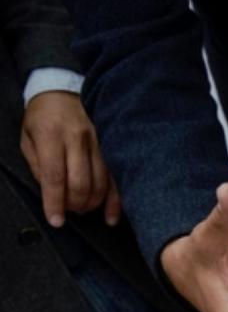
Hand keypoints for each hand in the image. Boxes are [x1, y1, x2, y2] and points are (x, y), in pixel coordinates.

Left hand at [20, 91, 121, 227]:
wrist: (62, 92)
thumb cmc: (42, 118)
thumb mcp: (27, 138)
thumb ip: (37, 166)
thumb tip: (52, 194)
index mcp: (50, 134)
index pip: (54, 176)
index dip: (55, 202)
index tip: (56, 220)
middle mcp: (77, 137)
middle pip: (81, 182)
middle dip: (75, 204)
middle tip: (69, 211)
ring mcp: (98, 141)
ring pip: (101, 182)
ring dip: (92, 203)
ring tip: (83, 208)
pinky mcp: (111, 146)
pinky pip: (117, 177)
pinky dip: (115, 200)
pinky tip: (110, 215)